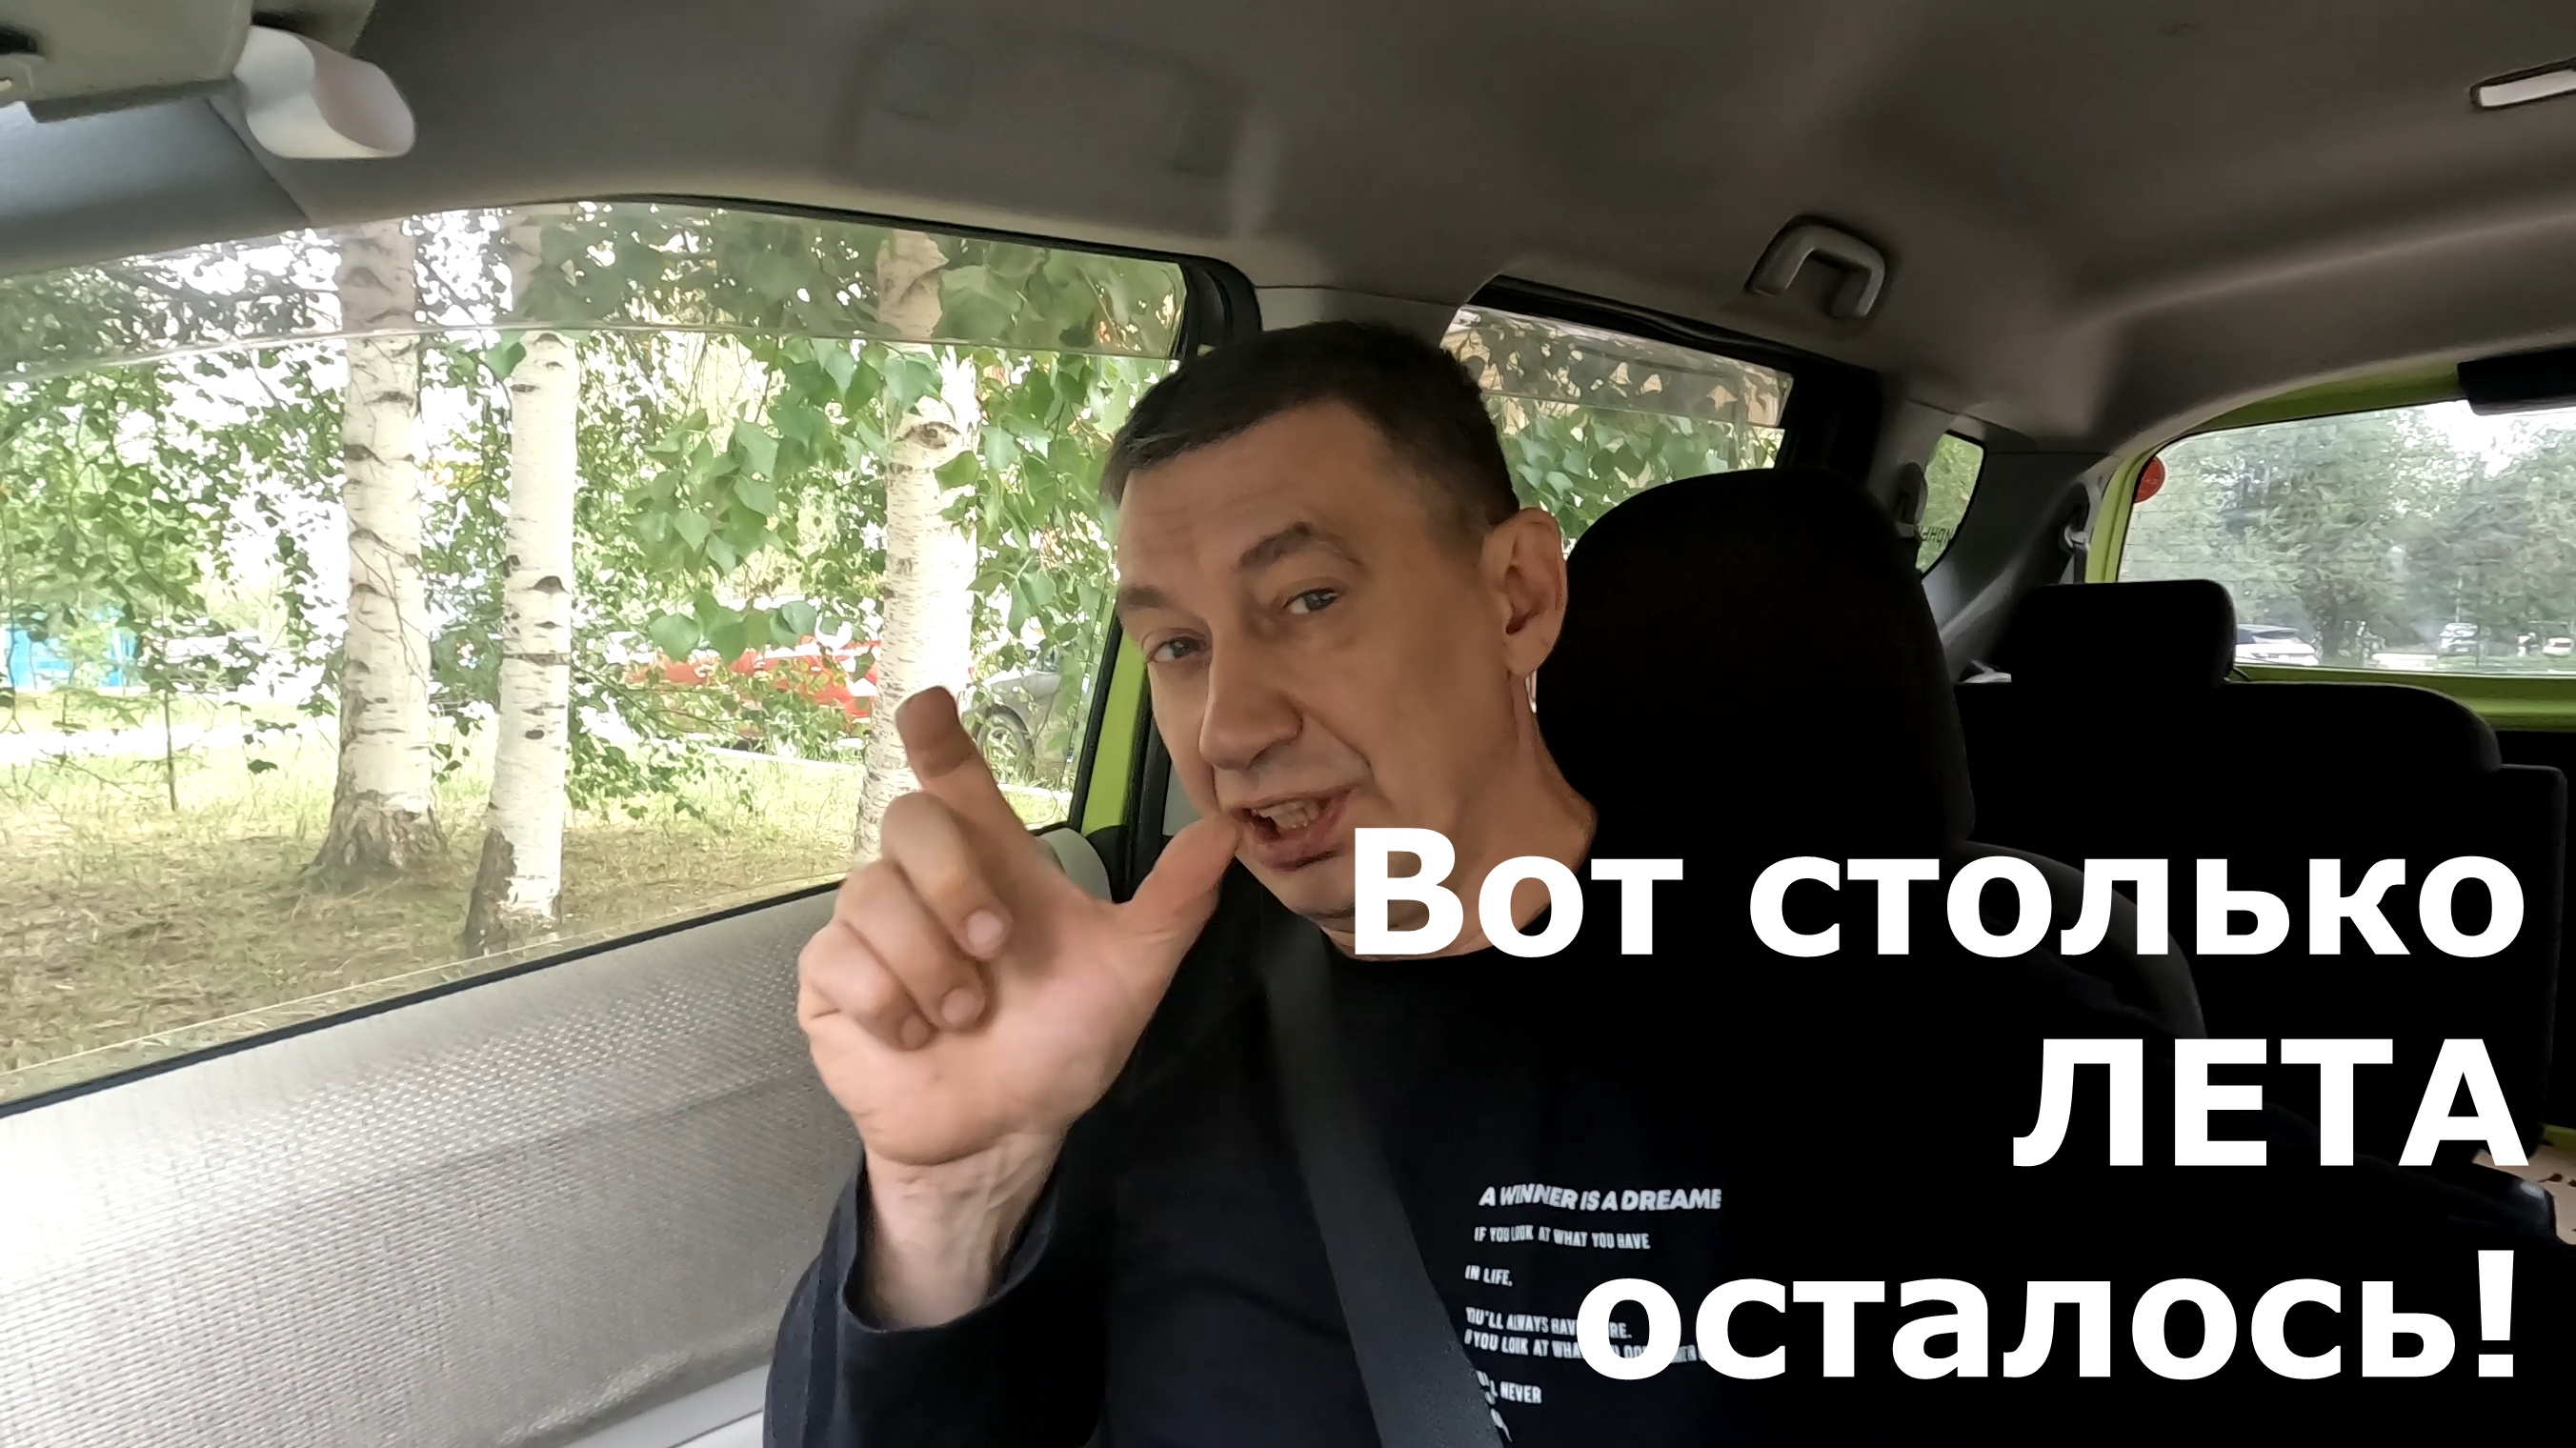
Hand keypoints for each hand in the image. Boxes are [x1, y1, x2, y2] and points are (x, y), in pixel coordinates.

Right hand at [798, 686, 1237, 1171]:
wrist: (1006, 1133)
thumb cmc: (1061, 1044)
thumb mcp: (1131, 974)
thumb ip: (1175, 901)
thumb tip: (1228, 828)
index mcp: (993, 863)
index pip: (955, 778)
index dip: (937, 736)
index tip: (929, 706)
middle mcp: (927, 882)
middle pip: (911, 819)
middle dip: (955, 882)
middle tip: (993, 946)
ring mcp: (872, 927)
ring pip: (872, 894)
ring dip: (931, 964)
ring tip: (965, 1015)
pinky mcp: (832, 979)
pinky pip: (841, 959)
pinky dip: (890, 1002)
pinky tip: (918, 1035)